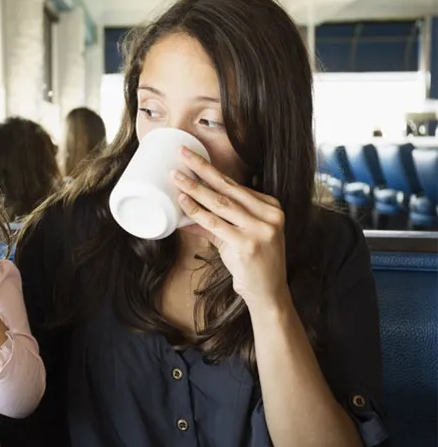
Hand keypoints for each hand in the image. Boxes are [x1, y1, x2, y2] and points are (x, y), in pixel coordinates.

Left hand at [172, 146, 289, 310]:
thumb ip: (213, 223)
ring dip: (194, 188)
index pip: (234, 184)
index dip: (210, 170)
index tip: (192, 157)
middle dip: (201, 168)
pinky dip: (196, 212)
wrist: (268, 294)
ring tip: (175, 176)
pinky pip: (215, 223)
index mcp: (270, 207)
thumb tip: (184, 212)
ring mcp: (260, 229)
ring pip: (220, 203)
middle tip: (181, 153)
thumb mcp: (235, 238)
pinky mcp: (248, 244)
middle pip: (227, 186)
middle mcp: (269, 214)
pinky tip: (183, 202)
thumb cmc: (252, 264)